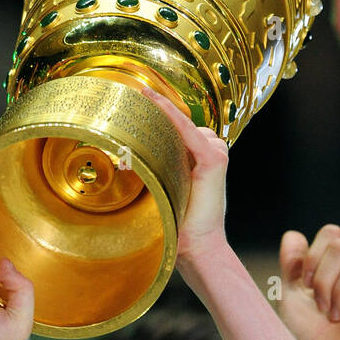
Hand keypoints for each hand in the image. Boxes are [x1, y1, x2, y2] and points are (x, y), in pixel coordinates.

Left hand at [141, 87, 228, 265]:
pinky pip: (187, 131)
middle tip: (127, 100)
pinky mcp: (213, 160)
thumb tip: (125, 160)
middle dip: (153, 118)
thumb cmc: (178, 224)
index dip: (160, 110)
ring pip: (183, 126)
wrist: (196, 247)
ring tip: (134, 113)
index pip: (179, 128)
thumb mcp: (164, 189)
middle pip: (180, 124)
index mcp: (200, 159)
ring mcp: (214, 153)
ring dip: (157, 121)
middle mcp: (211, 152)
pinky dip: (170, 116)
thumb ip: (156, 169)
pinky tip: (153, 100)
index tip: (137, 91)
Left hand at [279, 224, 339, 339]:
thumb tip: (292, 234)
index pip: (332, 233)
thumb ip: (294, 264)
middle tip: (322, 309)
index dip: (312, 257)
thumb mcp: (292, 294)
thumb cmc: (304, 337)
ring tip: (335, 317)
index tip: (306, 287)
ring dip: (335, 291)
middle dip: (322, 278)